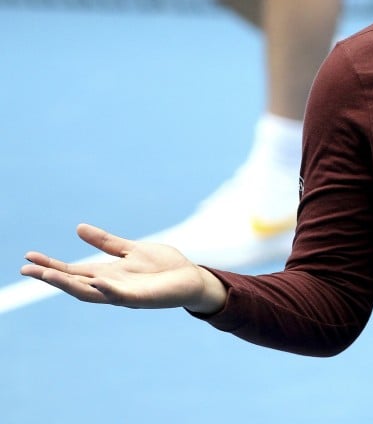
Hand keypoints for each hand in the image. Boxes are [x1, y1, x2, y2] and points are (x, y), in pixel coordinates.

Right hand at [20, 223, 226, 313]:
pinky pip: (120, 296)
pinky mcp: (140, 298)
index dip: (51, 265)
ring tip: (48, 275)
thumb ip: (106, 242)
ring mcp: (123, 293)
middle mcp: (110, 286)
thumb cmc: (163, 266)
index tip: (28, 258)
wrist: (191, 279)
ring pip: (90, 292)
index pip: (73, 270)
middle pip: (74, 283)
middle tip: (27, 270)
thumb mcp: (131, 249)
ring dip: (70, 284)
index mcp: (107, 273)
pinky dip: (108, 290)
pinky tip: (97, 281)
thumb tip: (78, 228)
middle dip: (51, 277)